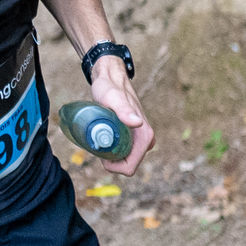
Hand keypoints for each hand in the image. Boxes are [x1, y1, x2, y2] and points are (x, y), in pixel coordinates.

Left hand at [91, 55, 154, 176]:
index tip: (98, 152)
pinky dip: (112, 149)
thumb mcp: (113, 98)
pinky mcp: (135, 137)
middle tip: (97, 140)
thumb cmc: (109, 87)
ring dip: (111, 154)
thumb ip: (124, 110)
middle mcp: (147, 139)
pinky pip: (124, 152)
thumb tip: (138, 124)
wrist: (111, 78)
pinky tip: (104, 135)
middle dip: (111, 160)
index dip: (112, 166)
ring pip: (124, 159)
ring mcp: (141, 139)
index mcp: (145, 136)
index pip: (129, 168)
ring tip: (100, 135)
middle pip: (127, 165)